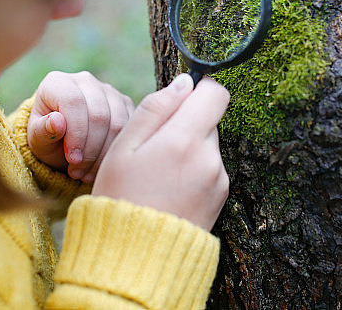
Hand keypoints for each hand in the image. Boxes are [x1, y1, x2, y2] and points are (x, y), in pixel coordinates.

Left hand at [27, 71, 134, 182]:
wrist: (61, 141)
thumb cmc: (46, 138)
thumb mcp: (37, 139)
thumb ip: (42, 131)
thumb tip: (57, 122)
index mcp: (58, 83)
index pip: (74, 102)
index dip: (76, 134)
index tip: (72, 160)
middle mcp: (85, 81)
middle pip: (99, 114)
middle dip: (90, 149)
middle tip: (78, 173)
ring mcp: (108, 91)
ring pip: (117, 122)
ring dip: (104, 154)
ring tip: (87, 174)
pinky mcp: (125, 104)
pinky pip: (130, 128)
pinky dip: (117, 151)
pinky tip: (100, 167)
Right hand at [92, 74, 229, 230]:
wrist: (136, 258)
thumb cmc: (121, 198)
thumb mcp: (124, 148)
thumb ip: (155, 109)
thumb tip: (184, 83)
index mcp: (185, 140)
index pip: (215, 93)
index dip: (198, 89)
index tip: (178, 99)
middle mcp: (209, 158)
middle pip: (209, 120)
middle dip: (185, 124)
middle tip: (153, 148)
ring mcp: (219, 179)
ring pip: (208, 145)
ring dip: (189, 149)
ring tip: (158, 174)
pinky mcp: (221, 197)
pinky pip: (210, 169)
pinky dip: (193, 171)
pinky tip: (169, 189)